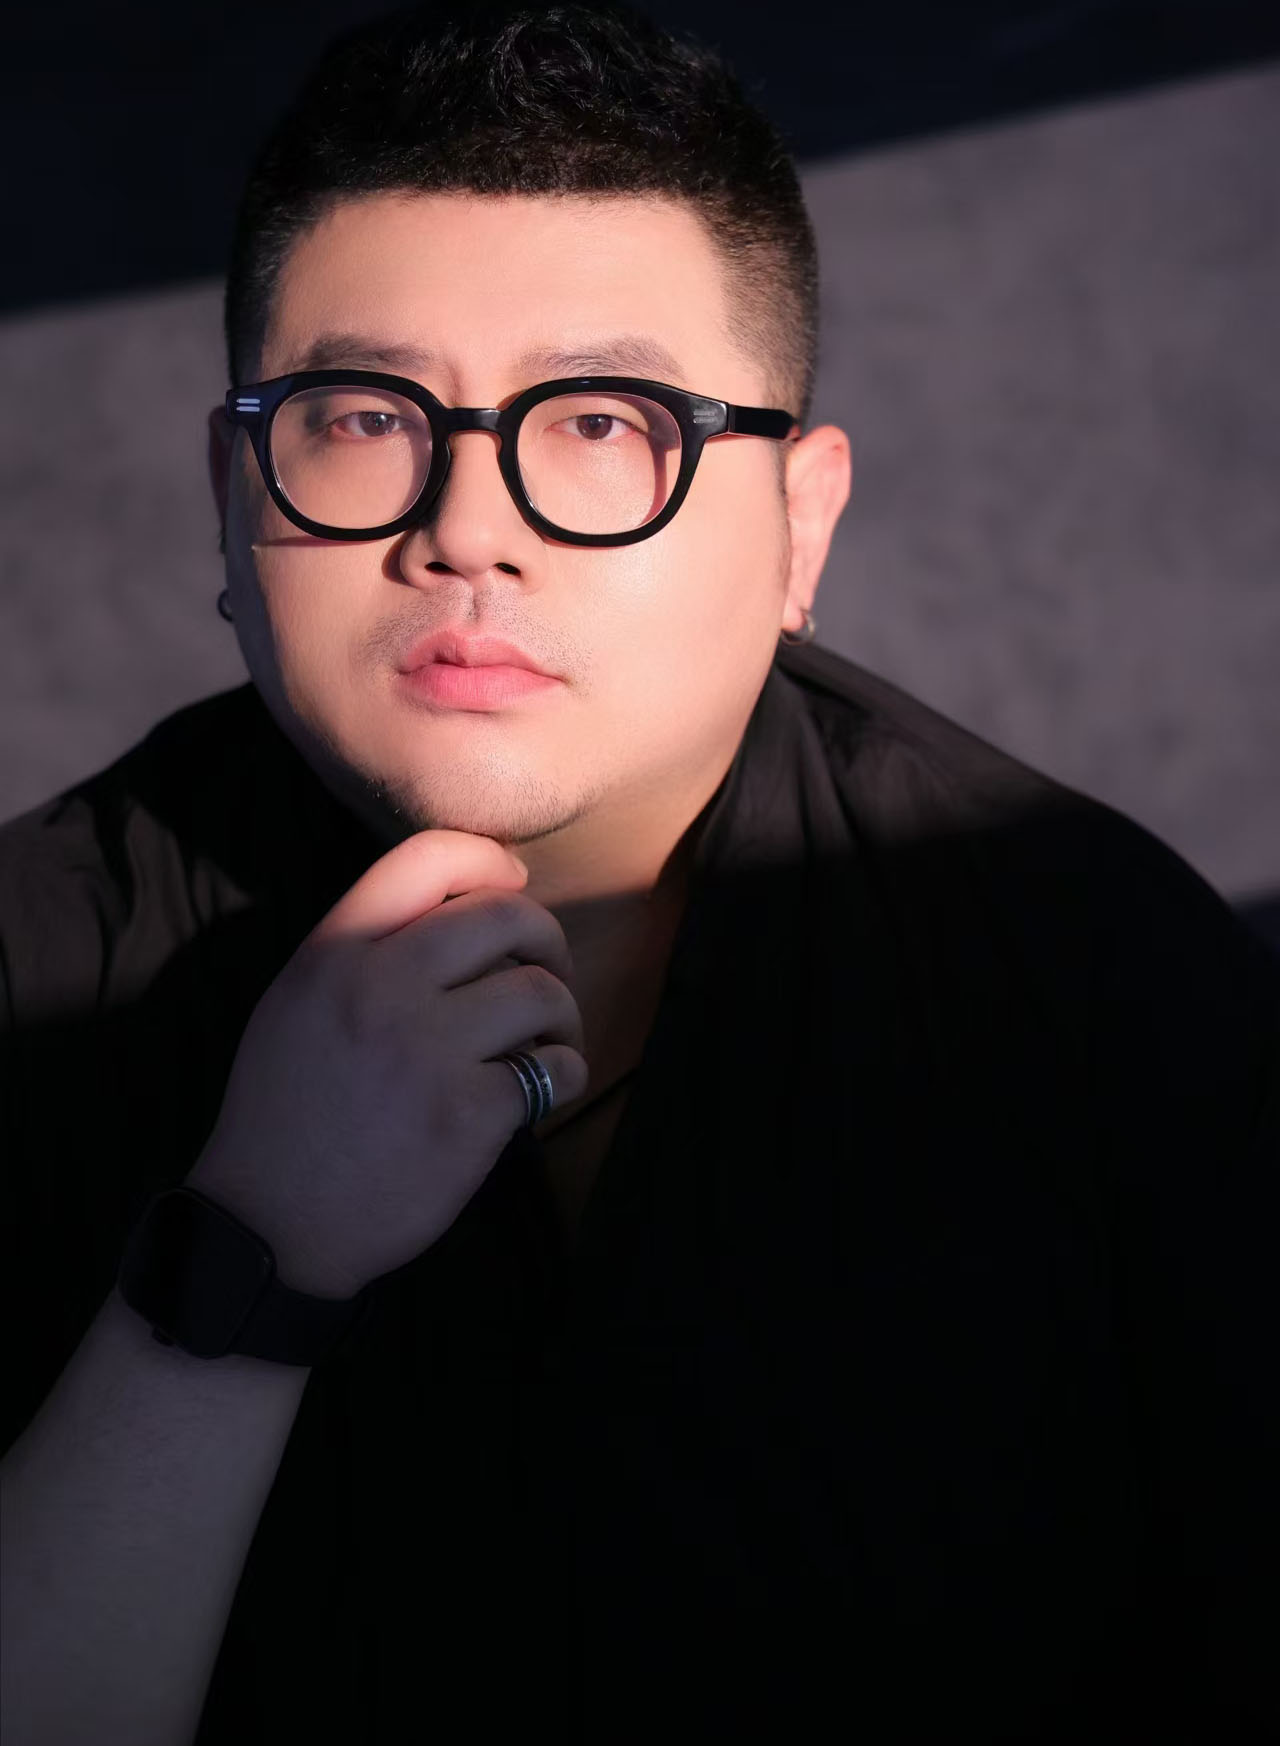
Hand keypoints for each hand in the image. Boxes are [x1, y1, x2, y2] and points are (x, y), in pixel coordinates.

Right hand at [186, 830, 588, 1296]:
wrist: (270, 1226)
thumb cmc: (285, 1114)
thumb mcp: (296, 1003)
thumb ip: (363, 950)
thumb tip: (459, 907)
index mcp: (335, 953)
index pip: (427, 858)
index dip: (489, 860)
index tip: (514, 884)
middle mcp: (382, 988)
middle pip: (506, 917)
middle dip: (546, 939)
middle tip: (548, 972)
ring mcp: (427, 1050)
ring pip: (540, 992)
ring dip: (562, 1015)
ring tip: (548, 1042)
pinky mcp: (467, 1114)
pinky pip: (552, 1070)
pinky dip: (562, 1076)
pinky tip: (543, 1092)